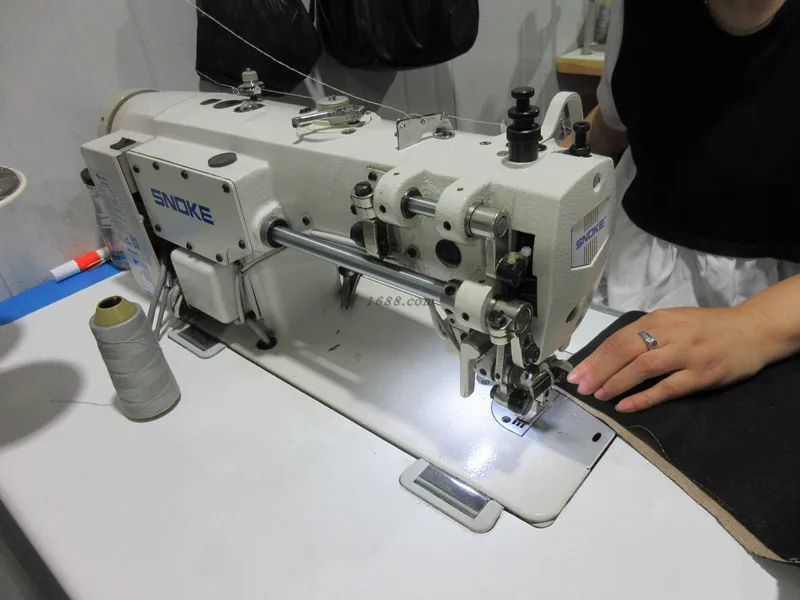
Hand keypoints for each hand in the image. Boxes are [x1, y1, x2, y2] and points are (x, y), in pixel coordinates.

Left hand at [567, 306, 768, 412]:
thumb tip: (608, 354)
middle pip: (626, 350)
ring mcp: (687, 353)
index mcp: (659, 319)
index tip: (575, 372)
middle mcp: (670, 333)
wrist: (753, 330)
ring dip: (616, 382)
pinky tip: (626, 406)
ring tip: (598, 394)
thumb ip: (645, 334)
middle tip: (580, 386)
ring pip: (643, 367)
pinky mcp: (702, 374)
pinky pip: (668, 387)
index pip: (619, 338)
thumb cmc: (707, 327)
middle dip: (599, 370)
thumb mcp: (673, 321)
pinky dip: (644, 397)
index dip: (595, 356)